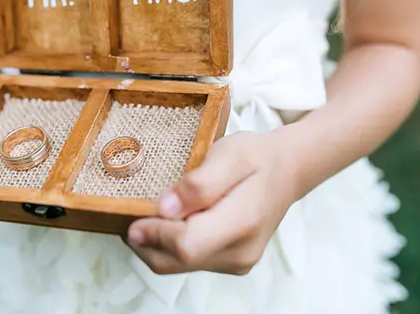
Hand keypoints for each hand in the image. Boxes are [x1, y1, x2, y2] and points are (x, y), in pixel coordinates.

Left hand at [126, 131, 297, 274]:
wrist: (287, 170)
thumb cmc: (257, 158)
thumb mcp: (230, 154)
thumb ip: (199, 183)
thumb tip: (165, 208)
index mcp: (243, 221)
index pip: (186, 244)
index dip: (154, 233)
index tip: (133, 213)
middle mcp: (240, 251)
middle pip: (176, 261)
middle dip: (147, 241)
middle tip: (132, 212)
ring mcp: (236, 262)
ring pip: (176, 266)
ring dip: (154, 244)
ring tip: (147, 214)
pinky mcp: (230, 263)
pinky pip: (187, 263)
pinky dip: (169, 246)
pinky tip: (169, 221)